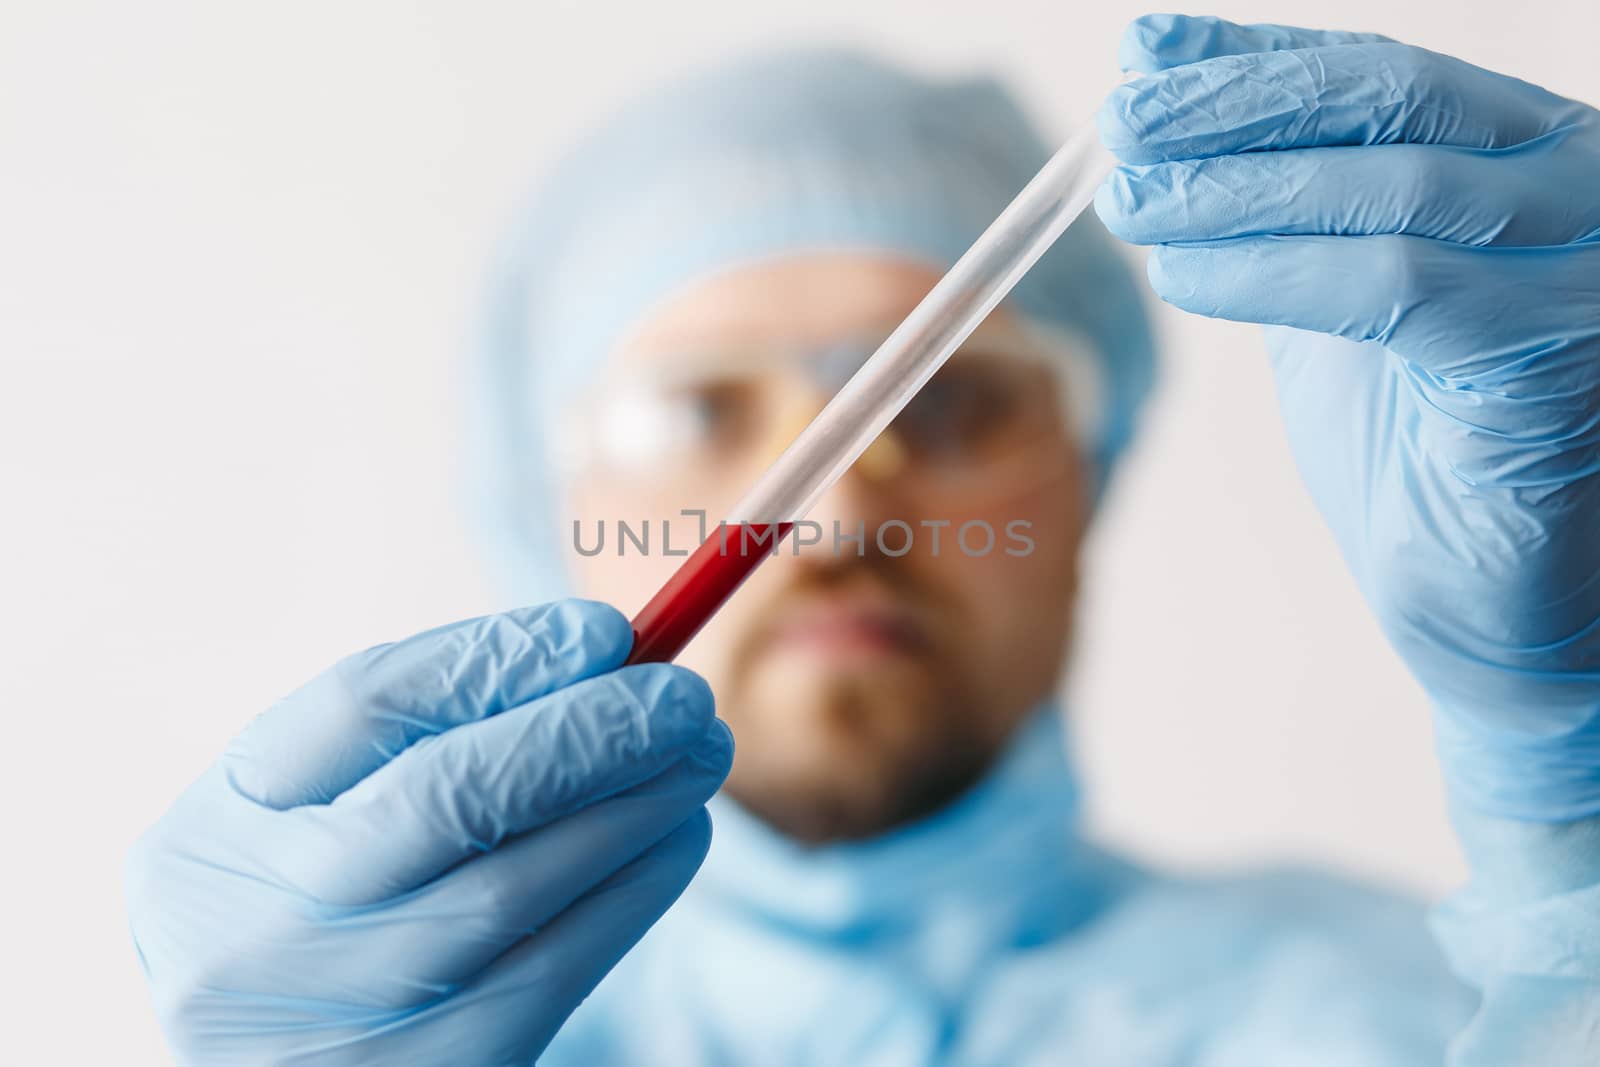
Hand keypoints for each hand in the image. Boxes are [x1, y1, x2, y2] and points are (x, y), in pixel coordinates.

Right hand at [124, 599, 731, 1064]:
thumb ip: (410, 739)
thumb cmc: (307, 918)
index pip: (369, 706)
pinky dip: (636, 884)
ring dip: (636, 803)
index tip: (605, 628)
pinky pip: (561, 964)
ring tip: (698, 751)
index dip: (504, 656)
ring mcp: (348, 1010)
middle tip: (682, 692)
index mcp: (213, 834)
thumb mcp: (301, 825)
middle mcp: (266, 927)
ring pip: (521, 883)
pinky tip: (678, 832)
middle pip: (451, 794)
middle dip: (589, 729)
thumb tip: (596, 656)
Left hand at [1095, 14, 1599, 818]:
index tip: (1143, 56)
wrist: (1485, 610)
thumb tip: (1161, 104)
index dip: (1251, 59)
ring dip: (1234, 191)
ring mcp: (1583, 272)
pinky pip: (1398, 289)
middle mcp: (1577, 191)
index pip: (1379, 74)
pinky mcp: (1556, 359)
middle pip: (1390, 102)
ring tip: (1130, 205)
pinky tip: (1186, 276)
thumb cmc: (1414, 454)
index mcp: (1526, 159)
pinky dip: (1275, 273)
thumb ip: (1270, 205)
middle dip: (1233, 110)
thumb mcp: (1328, 298)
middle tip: (1119, 126)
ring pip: (1390, 188)